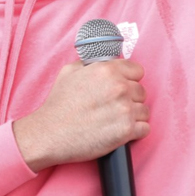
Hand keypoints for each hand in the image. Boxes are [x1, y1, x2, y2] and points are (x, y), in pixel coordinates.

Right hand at [11, 60, 149, 170]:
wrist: (49, 133)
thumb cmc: (58, 104)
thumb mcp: (70, 71)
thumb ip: (92, 63)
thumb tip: (105, 62)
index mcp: (108, 70)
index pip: (137, 71)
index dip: (129, 80)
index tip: (122, 89)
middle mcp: (119, 87)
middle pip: (141, 92)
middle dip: (130, 99)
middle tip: (114, 108)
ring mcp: (125, 109)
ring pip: (144, 111)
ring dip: (134, 116)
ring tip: (116, 121)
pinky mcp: (126, 131)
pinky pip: (145, 128)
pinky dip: (136, 132)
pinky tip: (122, 132)